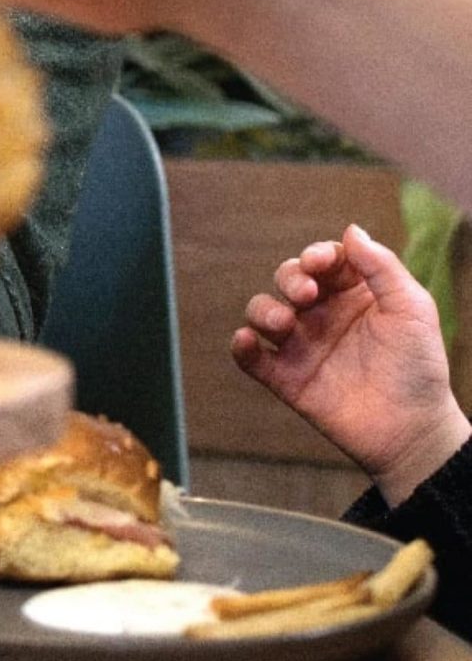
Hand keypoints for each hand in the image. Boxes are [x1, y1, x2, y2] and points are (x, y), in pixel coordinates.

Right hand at [231, 224, 470, 505]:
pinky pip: (253, 359)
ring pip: (263, 312)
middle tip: (305, 295)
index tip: (319, 264)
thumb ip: (382, 267)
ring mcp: (303, 346)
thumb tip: (351, 229)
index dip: (317, 255)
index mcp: (353, 294)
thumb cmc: (420, 367)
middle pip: (287, 279)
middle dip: (289, 278)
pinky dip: (241, 347)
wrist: (413, 431)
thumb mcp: (412, 309)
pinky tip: (247, 341)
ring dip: (263, 309)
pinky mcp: (287, 379)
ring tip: (284, 324)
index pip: (324, 260)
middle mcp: (323, 314)